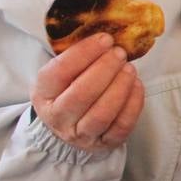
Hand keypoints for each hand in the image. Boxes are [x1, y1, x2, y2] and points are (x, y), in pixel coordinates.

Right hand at [31, 32, 144, 152]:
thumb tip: (105, 36)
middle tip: (119, 53)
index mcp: (43, 94)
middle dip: (104, 70)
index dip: (83, 54)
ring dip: (120, 88)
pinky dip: (133, 105)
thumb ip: (77, 57)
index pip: (58, 73)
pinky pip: (121, 127)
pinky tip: (137, 86)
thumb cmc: (68, 90)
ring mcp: (81, 135)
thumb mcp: (61, 74)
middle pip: (81, 95)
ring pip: (101, 114)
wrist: (68, 127)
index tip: (104, 39)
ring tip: (129, 69)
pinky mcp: (104, 144)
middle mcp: (59, 118)